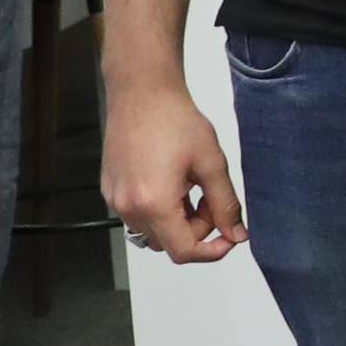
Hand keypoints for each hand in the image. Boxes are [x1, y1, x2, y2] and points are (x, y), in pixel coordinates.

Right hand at [103, 77, 244, 261]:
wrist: (142, 94)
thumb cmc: (175, 121)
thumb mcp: (212, 164)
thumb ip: (226, 204)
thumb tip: (236, 234)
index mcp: (154, 204)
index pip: (184, 251)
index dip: (211, 251)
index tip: (229, 237)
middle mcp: (128, 208)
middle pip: (169, 243)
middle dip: (198, 230)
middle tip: (213, 198)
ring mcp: (115, 200)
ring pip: (154, 231)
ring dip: (179, 220)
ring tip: (193, 186)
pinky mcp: (110, 190)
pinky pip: (139, 215)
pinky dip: (161, 209)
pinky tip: (174, 181)